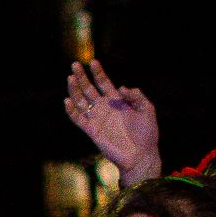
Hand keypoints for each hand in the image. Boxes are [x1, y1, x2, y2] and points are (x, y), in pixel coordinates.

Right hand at [64, 60, 162, 183]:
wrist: (141, 155)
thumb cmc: (147, 133)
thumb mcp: (147, 109)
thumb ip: (136, 96)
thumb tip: (120, 87)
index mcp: (117, 101)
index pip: (104, 83)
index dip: (98, 72)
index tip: (93, 62)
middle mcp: (104, 108)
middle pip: (89, 89)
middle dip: (82, 77)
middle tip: (75, 65)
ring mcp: (97, 118)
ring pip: (81, 101)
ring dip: (74, 90)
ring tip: (70, 78)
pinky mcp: (91, 130)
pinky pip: (78, 119)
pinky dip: (71, 110)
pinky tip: (68, 101)